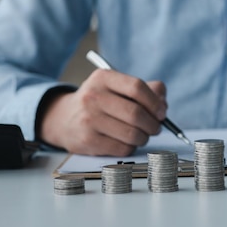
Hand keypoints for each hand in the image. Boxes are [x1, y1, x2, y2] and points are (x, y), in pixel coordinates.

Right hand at [38, 69, 167, 155]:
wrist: (64, 118)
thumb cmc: (100, 102)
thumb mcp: (117, 87)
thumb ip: (146, 89)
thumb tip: (163, 103)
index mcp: (103, 78)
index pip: (136, 87)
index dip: (155, 102)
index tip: (162, 112)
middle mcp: (93, 96)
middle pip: (136, 113)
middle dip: (153, 124)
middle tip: (155, 128)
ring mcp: (88, 119)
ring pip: (132, 134)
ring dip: (144, 137)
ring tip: (142, 135)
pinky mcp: (87, 140)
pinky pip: (122, 148)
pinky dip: (131, 147)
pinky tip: (126, 142)